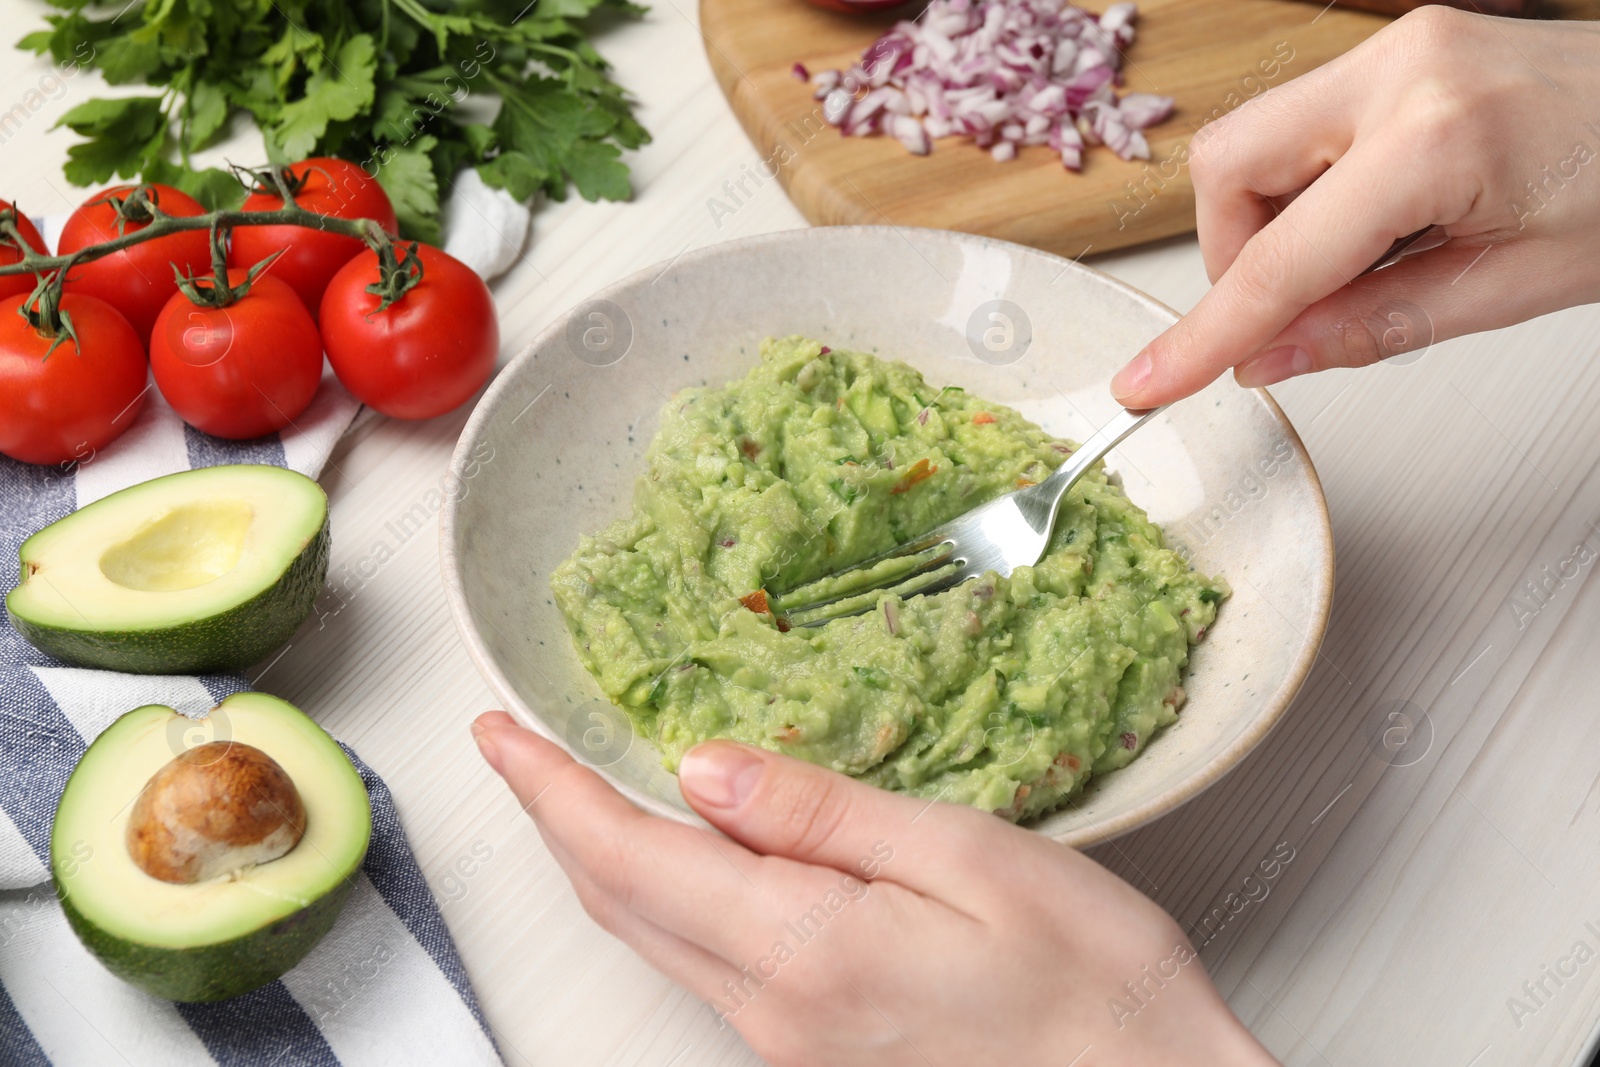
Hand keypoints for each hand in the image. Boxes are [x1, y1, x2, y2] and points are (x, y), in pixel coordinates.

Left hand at [472, 711, 1274, 1065]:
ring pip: (655, 937)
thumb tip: (702, 770)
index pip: (630, 856)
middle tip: (518, 746)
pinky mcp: (816, 1050)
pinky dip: (666, 895)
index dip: (549, 789)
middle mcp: (772, 1011)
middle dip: (554, 819)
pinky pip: (706, 962)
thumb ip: (821, 814)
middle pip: (621, 904)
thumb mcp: (966, 859)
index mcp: (802, 949)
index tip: (498, 733)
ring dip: (603, 857)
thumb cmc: (1092, 985)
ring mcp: (789, 1041)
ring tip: (578, 786)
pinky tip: (685, 855)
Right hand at [1110, 7, 1599, 406]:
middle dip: (1236, 256)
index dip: (1205, 331)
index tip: (1148, 381)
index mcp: (1440, 135)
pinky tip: (1374, 226)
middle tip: (1295, 315)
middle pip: (1228, 168)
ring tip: (1355, 269)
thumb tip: (1270, 358)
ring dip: (1272, 224)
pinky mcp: (1407, 48)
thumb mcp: (1517, 288)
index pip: (1281, 258)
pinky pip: (1305, 126)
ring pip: (1254, 142)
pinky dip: (1311, 192)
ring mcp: (1402, 46)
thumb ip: (1376, 325)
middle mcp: (1405, 68)